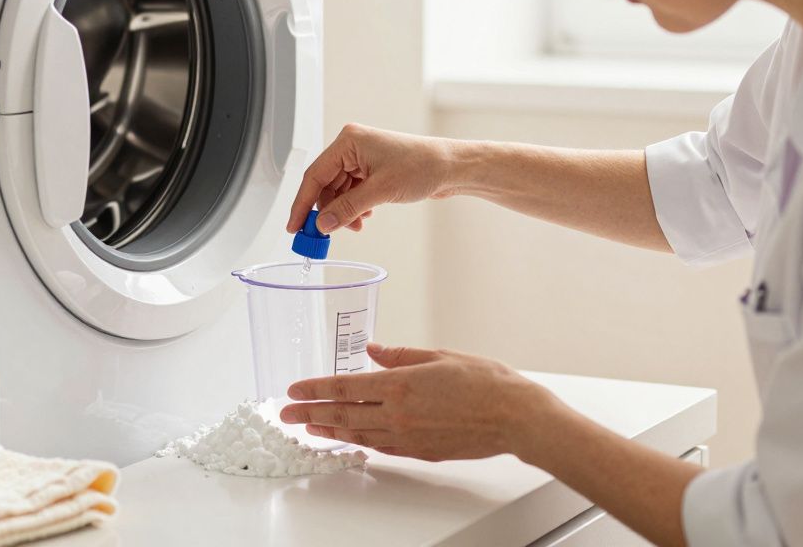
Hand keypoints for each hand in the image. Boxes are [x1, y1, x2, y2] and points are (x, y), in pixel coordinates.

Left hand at [279, 343, 560, 461]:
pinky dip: (360, 441)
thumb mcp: (440, 355)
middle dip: (310, 413)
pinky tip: (350, 439)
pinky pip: (381, 447)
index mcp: (401, 384)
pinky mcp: (420, 452)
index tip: (293, 389)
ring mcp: (408, 437)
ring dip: (330, 430)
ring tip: (309, 428)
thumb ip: (400, 355)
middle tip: (286, 414)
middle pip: (343, 414)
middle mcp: (398, 414)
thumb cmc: (486, 383)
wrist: (515, 417)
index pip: (344, 387)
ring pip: (358, 433)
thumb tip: (372, 350)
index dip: (314, 388)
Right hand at [287, 124, 458, 234]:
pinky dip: (354, 208)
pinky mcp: (371, 170)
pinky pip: (351, 192)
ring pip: (337, 192)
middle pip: (324, 185)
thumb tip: (323, 224)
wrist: (450, 167)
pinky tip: (364, 217)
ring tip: (355, 225)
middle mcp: (351, 147)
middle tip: (324, 235)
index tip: (294, 226)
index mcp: (348, 141)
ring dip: (343, 212)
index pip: (314, 175)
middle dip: (327, 211)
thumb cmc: (422, 165)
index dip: (302, 204)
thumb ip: (347, 208)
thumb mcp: (380, 191)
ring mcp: (361, 159)